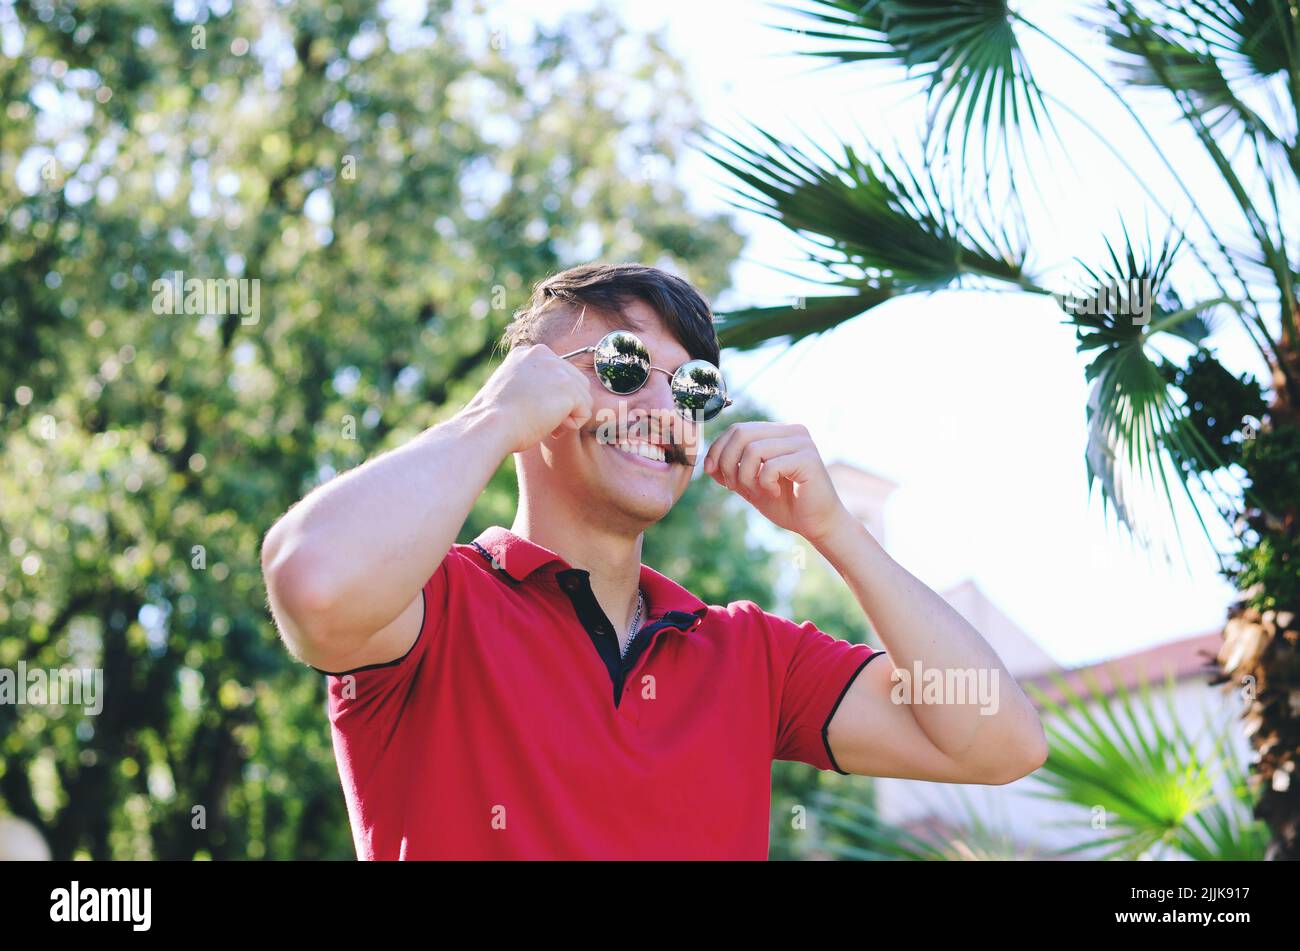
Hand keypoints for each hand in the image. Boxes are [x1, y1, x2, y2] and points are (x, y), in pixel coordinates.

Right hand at [464, 344, 593, 453]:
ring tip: (547, 425)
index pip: (556, 372)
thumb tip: (552, 398)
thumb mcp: (510, 389)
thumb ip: (532, 385)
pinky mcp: (568, 389)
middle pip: (574, 381)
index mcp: (526, 353)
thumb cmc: (494, 418)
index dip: (550, 396)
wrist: (489, 425)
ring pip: (583, 396)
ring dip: (569, 415)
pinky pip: (585, 411)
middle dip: (564, 404)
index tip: (532, 410)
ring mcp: (558, 370)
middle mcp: (543, 354)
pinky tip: (553, 428)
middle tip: (542, 421)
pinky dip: (573, 425)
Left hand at [702, 421, 850, 541]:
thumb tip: (708, 462)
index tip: (711, 472)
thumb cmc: (786, 504)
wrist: (817, 524)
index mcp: (779, 432)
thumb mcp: (750, 486)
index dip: (718, 449)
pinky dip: (764, 483)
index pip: (738, 428)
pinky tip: (774, 492)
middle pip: (742, 433)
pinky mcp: (808, 459)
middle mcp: (792, 431)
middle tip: (733, 486)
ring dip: (746, 476)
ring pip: (752, 450)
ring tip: (757, 491)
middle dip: (728, 462)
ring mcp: (802, 443)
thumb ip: (731, 471)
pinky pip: (770, 466)